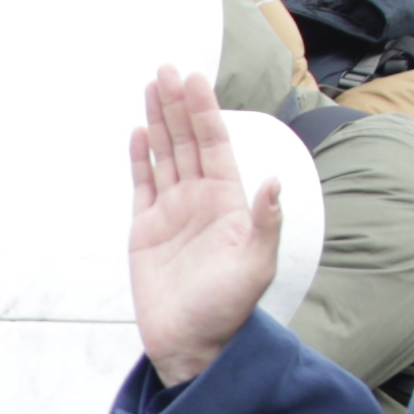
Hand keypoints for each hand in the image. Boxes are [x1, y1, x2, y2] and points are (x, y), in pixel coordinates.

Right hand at [123, 65, 282, 386]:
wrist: (191, 344)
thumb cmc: (228, 309)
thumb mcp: (256, 266)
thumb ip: (265, 222)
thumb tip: (274, 180)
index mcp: (227, 201)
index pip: (214, 144)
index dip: (204, 110)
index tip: (194, 79)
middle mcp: (200, 199)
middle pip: (187, 140)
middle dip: (177, 104)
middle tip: (167, 69)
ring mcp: (172, 212)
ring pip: (165, 155)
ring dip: (159, 121)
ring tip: (151, 87)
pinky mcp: (146, 229)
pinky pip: (143, 184)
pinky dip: (140, 158)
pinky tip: (139, 133)